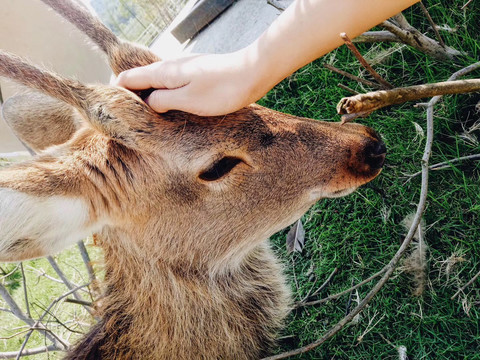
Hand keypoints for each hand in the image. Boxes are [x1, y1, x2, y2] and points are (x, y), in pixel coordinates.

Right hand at [115, 51, 259, 115]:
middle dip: (132, 97)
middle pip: (140, 79)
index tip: (113, 113)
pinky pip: (171, 84)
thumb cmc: (222, 89)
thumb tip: (147, 103)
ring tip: (148, 119)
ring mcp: (183, 68)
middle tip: (130, 121)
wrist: (252, 73)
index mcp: (163, 72)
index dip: (116, 94)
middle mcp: (170, 66)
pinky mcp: (195, 73)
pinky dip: (165, 95)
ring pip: (156, 82)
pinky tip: (170, 109)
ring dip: (150, 98)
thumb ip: (162, 101)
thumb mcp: (188, 100)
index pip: (127, 79)